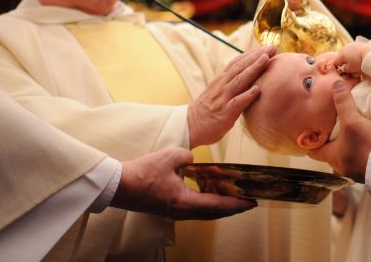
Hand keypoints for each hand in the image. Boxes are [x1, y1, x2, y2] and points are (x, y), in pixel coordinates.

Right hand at [112, 147, 255, 219]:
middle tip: (248, 201)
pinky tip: (209, 193)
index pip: (217, 205)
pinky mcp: (168, 209)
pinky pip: (194, 209)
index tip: (252, 202)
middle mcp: (181, 211)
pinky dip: (206, 203)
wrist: (118, 185)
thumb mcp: (170, 156)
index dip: (237, 204)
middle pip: (214, 213)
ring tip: (232, 197)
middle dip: (233, 208)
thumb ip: (188, 156)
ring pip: (204, 213)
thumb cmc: (142, 172)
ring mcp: (174, 212)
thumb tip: (192, 160)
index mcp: (184, 202)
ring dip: (219, 206)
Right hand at [187, 46, 276, 147]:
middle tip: (273, 47)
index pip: (238, 62)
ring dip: (254, 69)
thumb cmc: (208, 110)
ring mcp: (223, 98)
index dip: (252, 53)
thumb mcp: (218, 92)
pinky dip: (247, 96)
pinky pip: (236, 103)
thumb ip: (231, 83)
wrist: (189, 125)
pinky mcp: (224, 113)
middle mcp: (222, 85)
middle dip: (257, 55)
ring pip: (239, 80)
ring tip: (267, 59)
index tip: (267, 46)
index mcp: (222, 80)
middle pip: (241, 67)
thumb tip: (248, 77)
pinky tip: (257, 90)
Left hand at [308, 81, 370, 181]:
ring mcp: (356, 171)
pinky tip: (365, 142)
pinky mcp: (369, 171)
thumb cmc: (366, 144)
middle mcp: (341, 167)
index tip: (310, 134)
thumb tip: (335, 84)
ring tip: (349, 134)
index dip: (311, 142)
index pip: (314, 152)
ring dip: (347, 147)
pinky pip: (360, 160)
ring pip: (346, 157)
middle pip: (331, 154)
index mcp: (332, 157)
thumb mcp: (353, 120)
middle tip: (331, 130)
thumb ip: (343, 102)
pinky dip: (360, 152)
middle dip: (331, 142)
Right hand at [330, 42, 370, 74]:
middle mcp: (344, 48)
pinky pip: (353, 49)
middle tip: (348, 67)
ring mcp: (351, 45)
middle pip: (341, 56)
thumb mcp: (351, 69)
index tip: (340, 72)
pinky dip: (354, 53)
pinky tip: (358, 57)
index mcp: (341, 55)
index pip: (335, 62)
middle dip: (343, 62)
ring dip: (348, 57)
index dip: (337, 68)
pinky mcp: (357, 43)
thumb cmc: (359, 62)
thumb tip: (344, 69)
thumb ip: (345, 69)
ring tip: (354, 62)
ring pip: (347, 52)